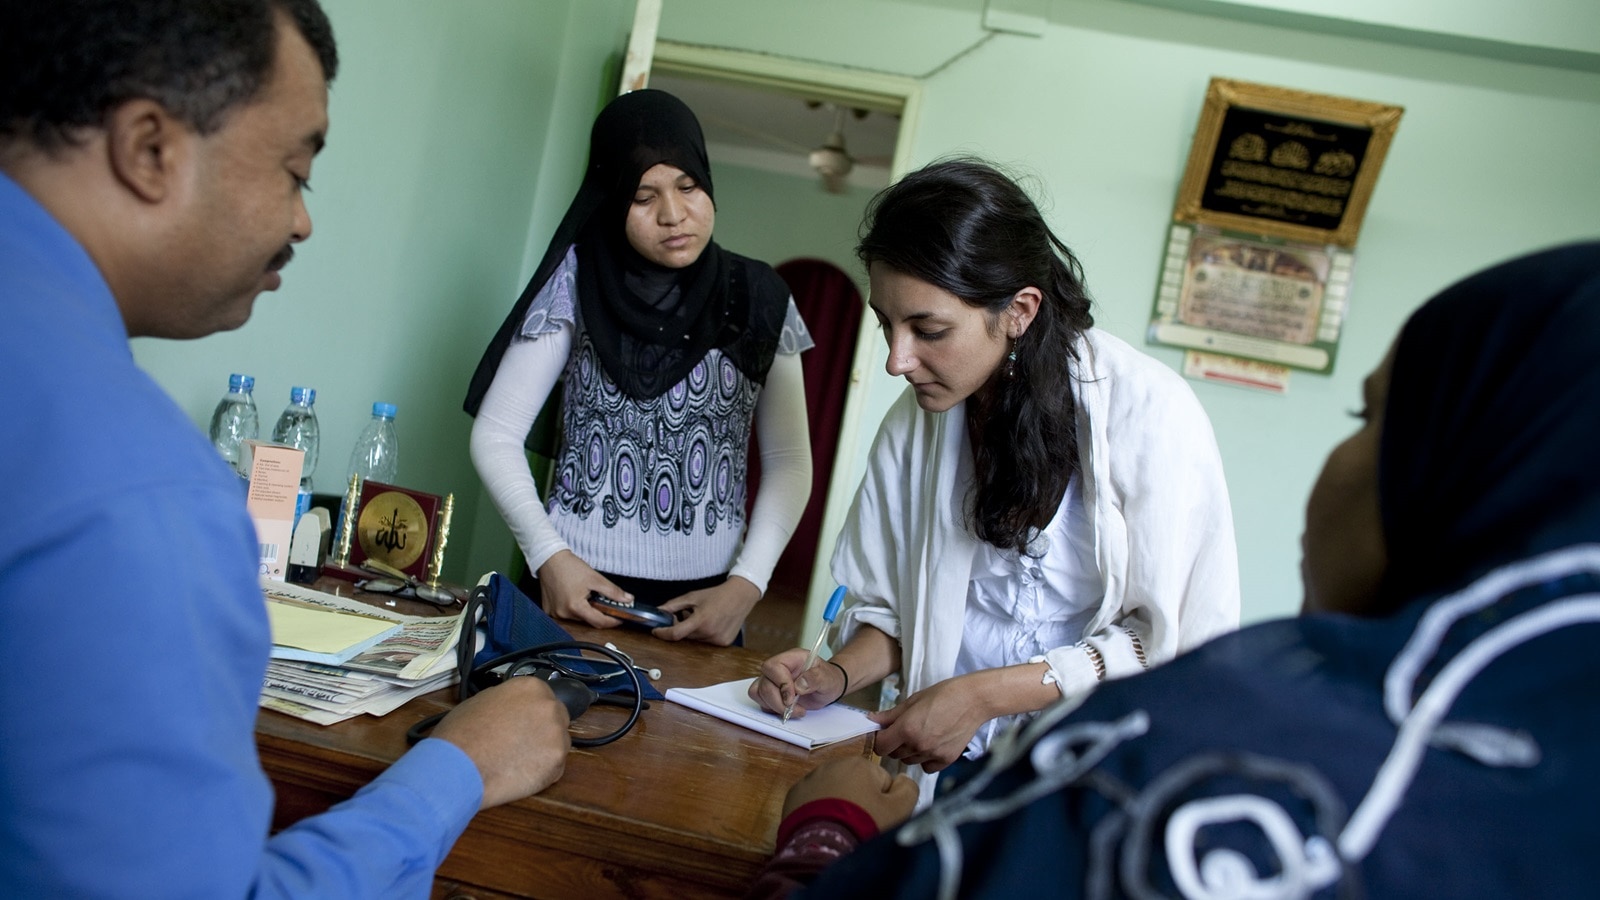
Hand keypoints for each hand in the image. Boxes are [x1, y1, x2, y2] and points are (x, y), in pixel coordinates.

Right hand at [430, 676, 570, 809]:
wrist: (456, 767)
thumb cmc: (461, 733)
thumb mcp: (481, 701)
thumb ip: (506, 701)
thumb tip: (511, 707)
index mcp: (530, 687)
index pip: (543, 697)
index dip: (532, 713)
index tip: (522, 724)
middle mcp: (549, 706)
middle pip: (556, 718)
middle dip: (542, 730)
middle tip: (521, 745)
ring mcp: (556, 734)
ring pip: (558, 743)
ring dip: (543, 752)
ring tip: (517, 762)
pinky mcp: (557, 761)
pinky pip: (555, 767)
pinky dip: (542, 773)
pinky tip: (519, 775)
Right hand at [536, 550, 628, 628]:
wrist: (549, 559)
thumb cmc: (568, 566)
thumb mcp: (595, 578)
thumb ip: (613, 591)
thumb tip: (627, 599)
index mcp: (575, 607)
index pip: (599, 622)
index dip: (613, 621)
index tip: (620, 618)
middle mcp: (563, 614)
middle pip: (588, 620)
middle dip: (599, 613)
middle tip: (605, 602)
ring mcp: (555, 614)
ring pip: (578, 618)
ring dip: (586, 610)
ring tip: (587, 595)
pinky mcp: (549, 611)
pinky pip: (567, 614)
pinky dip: (574, 608)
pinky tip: (575, 596)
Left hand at [652, 576, 759, 645]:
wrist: (740, 596)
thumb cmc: (717, 595)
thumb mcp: (693, 596)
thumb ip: (673, 605)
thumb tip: (658, 610)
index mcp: (701, 620)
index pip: (676, 633)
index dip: (663, 633)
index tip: (656, 630)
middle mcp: (710, 632)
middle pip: (685, 637)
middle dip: (680, 628)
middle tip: (684, 616)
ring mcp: (718, 639)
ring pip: (695, 641)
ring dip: (693, 632)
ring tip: (701, 618)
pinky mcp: (724, 643)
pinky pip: (707, 642)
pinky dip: (704, 635)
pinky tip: (711, 623)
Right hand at [749, 647, 845, 717]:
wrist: (829, 686)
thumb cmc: (828, 678)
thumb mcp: (827, 678)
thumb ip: (815, 678)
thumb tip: (798, 686)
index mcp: (792, 658)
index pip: (773, 666)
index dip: (780, 683)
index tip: (793, 697)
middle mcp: (779, 668)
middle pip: (764, 683)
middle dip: (778, 701)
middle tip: (796, 708)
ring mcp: (773, 680)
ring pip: (759, 693)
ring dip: (775, 706)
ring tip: (794, 710)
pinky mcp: (772, 692)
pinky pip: (762, 701)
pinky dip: (772, 709)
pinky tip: (788, 711)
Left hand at [783, 758, 917, 832]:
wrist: (823, 845)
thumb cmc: (865, 824)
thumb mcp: (899, 809)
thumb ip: (908, 789)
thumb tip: (903, 781)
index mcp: (860, 764)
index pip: (882, 781)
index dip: (884, 802)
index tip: (877, 818)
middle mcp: (833, 764)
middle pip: (856, 783)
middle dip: (860, 801)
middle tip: (859, 824)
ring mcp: (810, 779)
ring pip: (833, 791)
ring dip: (838, 805)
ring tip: (840, 826)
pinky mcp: (794, 795)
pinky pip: (813, 801)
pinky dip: (818, 810)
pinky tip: (823, 825)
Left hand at [868, 674, 988, 772]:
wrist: (973, 700)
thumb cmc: (943, 694)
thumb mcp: (913, 700)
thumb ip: (891, 714)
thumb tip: (871, 720)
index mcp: (906, 729)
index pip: (880, 747)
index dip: (880, 740)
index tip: (885, 733)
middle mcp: (918, 745)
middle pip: (894, 755)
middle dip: (894, 744)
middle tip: (904, 731)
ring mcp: (932, 754)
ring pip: (909, 761)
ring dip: (910, 752)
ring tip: (921, 735)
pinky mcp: (946, 760)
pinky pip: (927, 767)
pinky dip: (926, 759)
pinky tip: (932, 745)